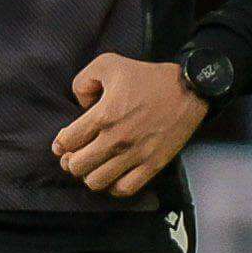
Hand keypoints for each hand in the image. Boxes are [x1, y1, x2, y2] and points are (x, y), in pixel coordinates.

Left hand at [53, 54, 207, 194]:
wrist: (191, 89)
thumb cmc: (150, 76)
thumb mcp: (108, 63)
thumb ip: (83, 81)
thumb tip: (79, 104)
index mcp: (103, 115)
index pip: (66, 142)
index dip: (60, 144)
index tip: (64, 143)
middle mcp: (116, 139)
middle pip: (77, 166)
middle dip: (72, 161)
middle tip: (78, 154)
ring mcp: (136, 154)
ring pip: (97, 182)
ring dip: (91, 175)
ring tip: (96, 165)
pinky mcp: (153, 164)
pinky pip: (125, 189)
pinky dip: (114, 186)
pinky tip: (114, 174)